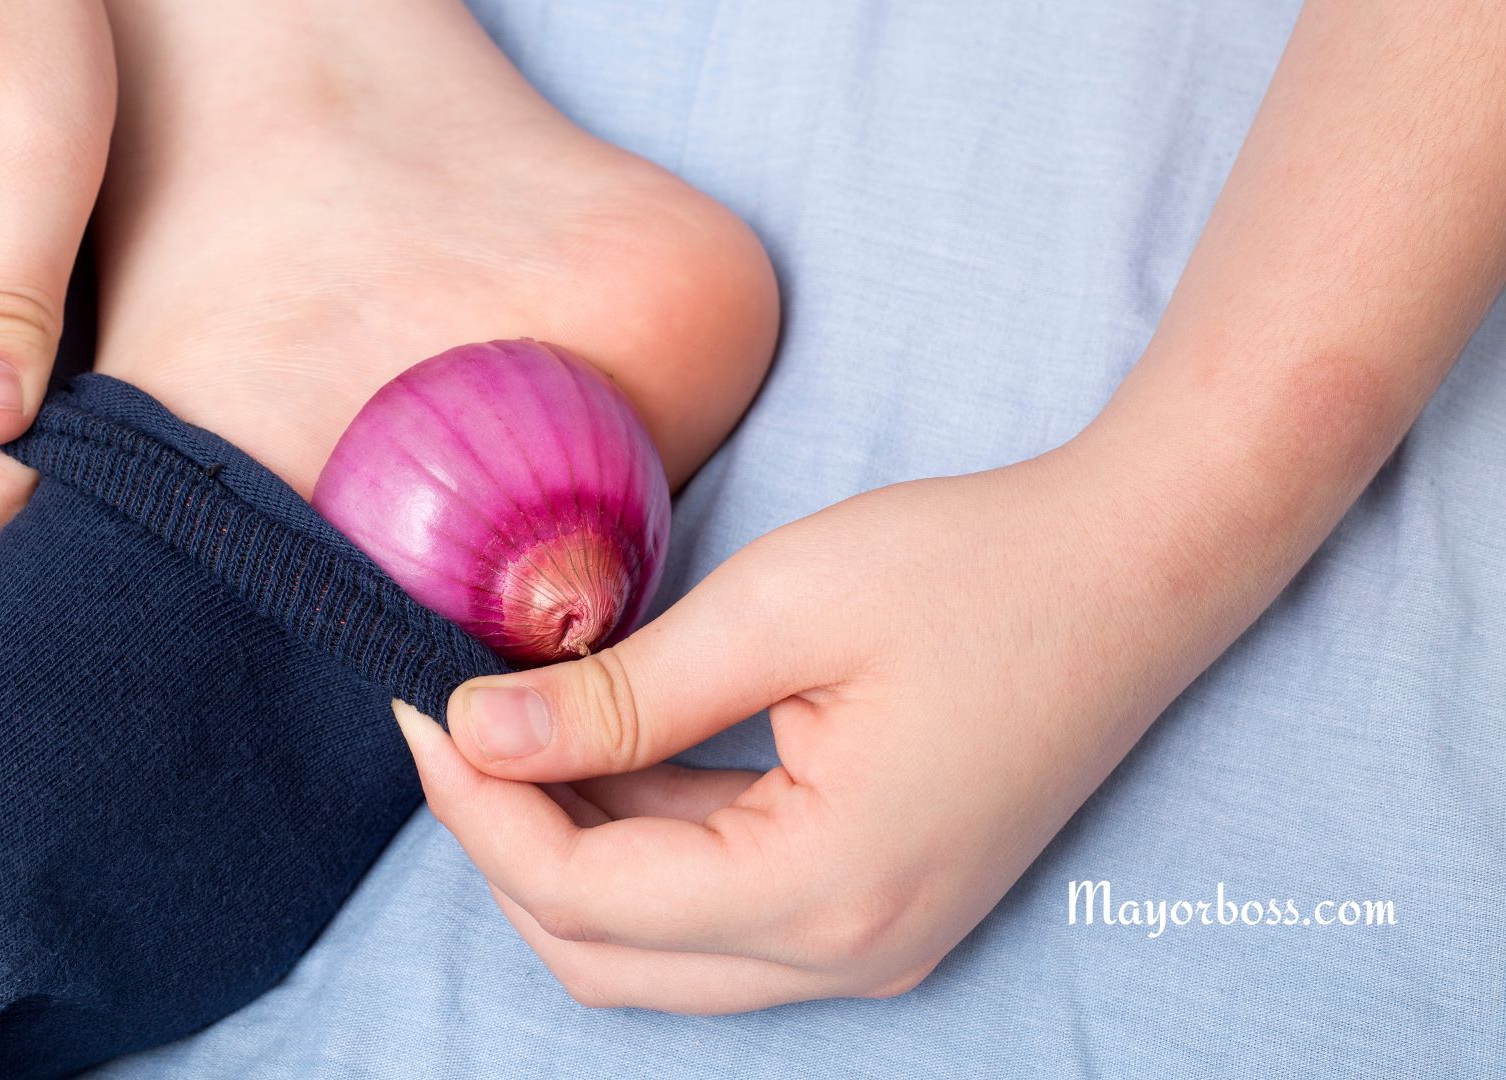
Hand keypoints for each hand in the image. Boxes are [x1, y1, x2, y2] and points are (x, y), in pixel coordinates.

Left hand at [395, 435, 1270, 1012]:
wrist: (1140, 570)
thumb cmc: (978, 569)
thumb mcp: (780, 609)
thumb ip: (620, 695)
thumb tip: (478, 731)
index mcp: (826, 891)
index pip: (582, 893)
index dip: (476, 806)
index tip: (420, 705)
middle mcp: (851, 953)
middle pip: (602, 952)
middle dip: (504, 844)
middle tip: (452, 723)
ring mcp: (872, 943)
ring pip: (653, 946)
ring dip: (567, 849)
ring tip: (517, 724)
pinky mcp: (878, 903)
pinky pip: (717, 912)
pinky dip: (640, 845)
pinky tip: (606, 746)